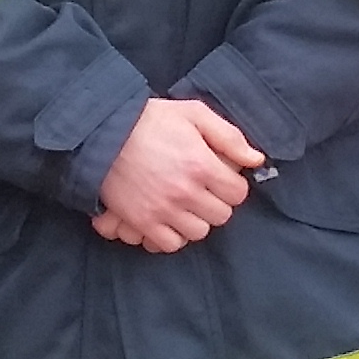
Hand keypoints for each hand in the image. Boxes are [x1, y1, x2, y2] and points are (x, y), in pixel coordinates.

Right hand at [92, 98, 263, 253]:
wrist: (101, 133)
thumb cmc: (149, 120)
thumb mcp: (193, 114)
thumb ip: (228, 136)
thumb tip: (256, 160)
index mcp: (202, 165)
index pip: (237, 193)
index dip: (232, 185)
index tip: (220, 178)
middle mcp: (186, 192)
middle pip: (221, 215)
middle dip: (216, 202)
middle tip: (203, 190)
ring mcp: (163, 210)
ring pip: (198, 232)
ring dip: (196, 220)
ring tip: (186, 205)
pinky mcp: (142, 221)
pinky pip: (169, 244)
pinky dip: (173, 235)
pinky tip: (170, 219)